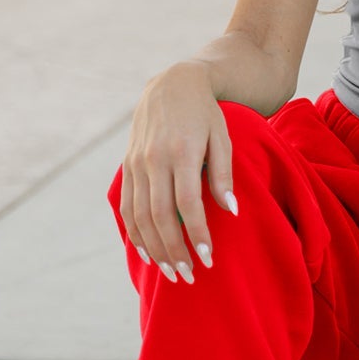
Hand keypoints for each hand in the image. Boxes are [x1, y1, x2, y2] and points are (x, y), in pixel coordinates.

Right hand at [118, 61, 237, 283]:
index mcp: (182, 152)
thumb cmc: (206, 114)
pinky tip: (148, 252)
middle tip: (189, 276)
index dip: (197, 234)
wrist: (172, 84)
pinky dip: (135, 232)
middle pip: (160, 216)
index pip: (187, 204)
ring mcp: (137, 163)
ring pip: (140, 216)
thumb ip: (224, 174)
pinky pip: (127, 206)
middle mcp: (154, 159)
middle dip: (175, 250)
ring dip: (155, 248)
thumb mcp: (222, 137)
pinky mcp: (128, 165)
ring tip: (172, 272)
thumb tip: (231, 211)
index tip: (208, 258)